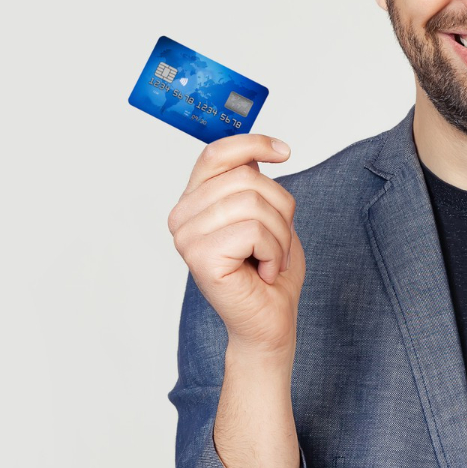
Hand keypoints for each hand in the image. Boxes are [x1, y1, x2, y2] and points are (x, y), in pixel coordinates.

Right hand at [168, 133, 305, 362]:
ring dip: (279, 235)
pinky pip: (254, 231)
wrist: (269, 323)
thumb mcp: (266, 215)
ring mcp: (187, 237)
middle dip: (280, 208)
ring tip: (270, 259)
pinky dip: (274, 252)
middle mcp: (183, 217)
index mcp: (194, 202)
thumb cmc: (268, 272)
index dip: (252, 143)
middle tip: (276, 243)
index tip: (283, 151)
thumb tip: (256, 151)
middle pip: (246, 177)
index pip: (216, 153)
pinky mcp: (201, 257)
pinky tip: (264, 272)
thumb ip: (252, 183)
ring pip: (253, 202)